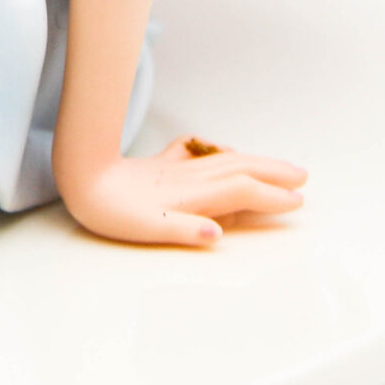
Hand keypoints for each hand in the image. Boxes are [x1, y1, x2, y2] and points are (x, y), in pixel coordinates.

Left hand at [57, 136, 306, 247]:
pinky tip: (224, 152)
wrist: (82, 177)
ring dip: (256, 161)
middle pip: (241, 169)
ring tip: (278, 165)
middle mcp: (190, 179)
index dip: (271, 196)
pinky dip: (221, 153)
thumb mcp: (146, 229)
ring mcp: (177, 169)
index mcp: (191, 196)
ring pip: (226, 160)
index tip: (297, 201)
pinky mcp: (162, 165)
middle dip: (273, 172)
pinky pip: (201, 155)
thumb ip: (184, 229)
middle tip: (303, 177)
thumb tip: (217, 232)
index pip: (241, 192)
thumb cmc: (112, 211)